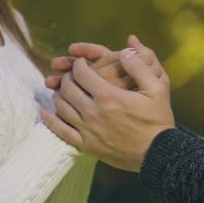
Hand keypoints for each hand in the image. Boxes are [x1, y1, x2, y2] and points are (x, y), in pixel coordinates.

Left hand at [41, 38, 174, 172]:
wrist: (158, 153)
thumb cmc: (158, 120)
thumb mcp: (157, 88)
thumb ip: (139, 66)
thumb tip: (125, 49)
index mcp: (108, 95)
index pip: (81, 73)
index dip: (78, 64)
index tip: (82, 63)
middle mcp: (93, 111)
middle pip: (68, 88)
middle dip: (68, 77)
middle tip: (72, 75)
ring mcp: (87, 130)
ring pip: (61, 107)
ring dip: (59, 94)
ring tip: (63, 89)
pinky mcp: (86, 145)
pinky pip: (61, 131)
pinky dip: (50, 120)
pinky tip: (45, 112)